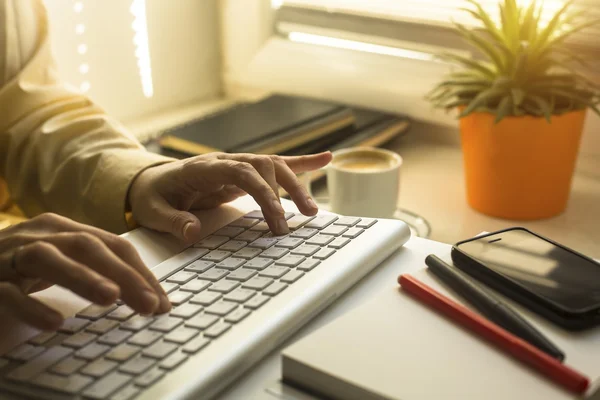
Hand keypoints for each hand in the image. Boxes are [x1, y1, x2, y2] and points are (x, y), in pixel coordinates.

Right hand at [0, 214, 169, 329]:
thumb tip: (149, 294)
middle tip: (150, 305)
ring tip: (111, 298)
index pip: (112, 244)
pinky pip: (8, 292)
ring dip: (82, 277)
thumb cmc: (21, 267)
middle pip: (87, 246)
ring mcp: (10, 256)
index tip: (163, 302)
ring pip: (48, 258)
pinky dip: (31, 307)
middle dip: (123, 274)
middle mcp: (39, 235)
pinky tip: (54, 322)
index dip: (140, 271)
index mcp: (63, 228)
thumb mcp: (63, 262)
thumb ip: (97, 270)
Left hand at [128, 152, 331, 242]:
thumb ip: (172, 221)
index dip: (262, 191)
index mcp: (203, 167)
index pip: (241, 172)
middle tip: (287, 227)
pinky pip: (277, 164)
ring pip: (274, 166)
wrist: (151, 181)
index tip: (276, 217)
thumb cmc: (153, 196)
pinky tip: (326, 158)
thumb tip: (193, 232)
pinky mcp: (245, 173)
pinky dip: (302, 162)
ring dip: (296, 185)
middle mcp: (225, 161)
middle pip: (264, 167)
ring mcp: (238, 164)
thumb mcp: (152, 212)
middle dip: (282, 194)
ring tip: (312, 210)